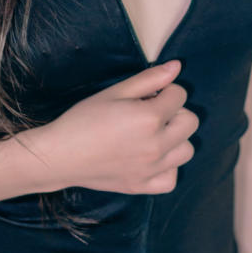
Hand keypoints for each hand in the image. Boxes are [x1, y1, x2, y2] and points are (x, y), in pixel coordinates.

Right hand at [33, 58, 197, 195]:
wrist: (60, 155)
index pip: (180, 95)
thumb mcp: (115, 92)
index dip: (165, 90)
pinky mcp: (143, 186)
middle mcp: (157, 145)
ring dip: (175, 139)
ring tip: (152, 135)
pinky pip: (172, 178)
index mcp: (150, 118)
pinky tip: (151, 158)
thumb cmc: (83, 119)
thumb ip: (149, 79)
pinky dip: (167, 168)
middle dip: (175, 112)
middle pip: (191, 122)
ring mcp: (152, 168)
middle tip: (151, 113)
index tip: (148, 95)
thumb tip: (177, 67)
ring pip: (187, 150)